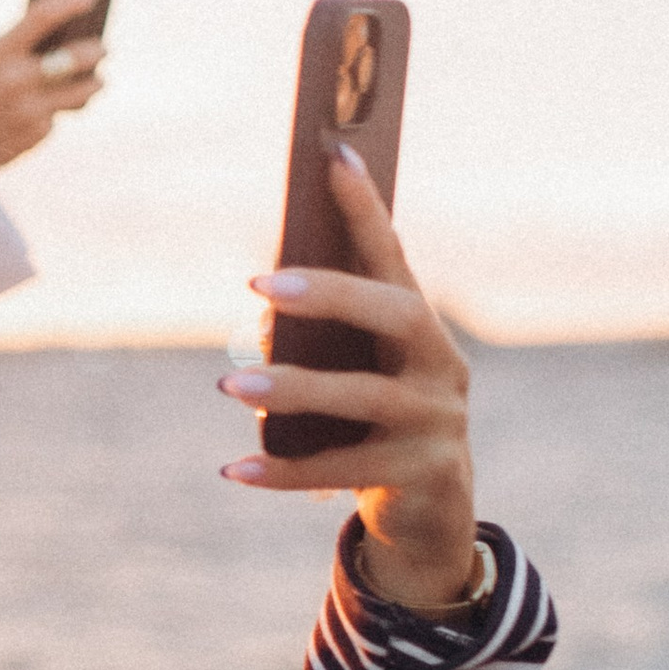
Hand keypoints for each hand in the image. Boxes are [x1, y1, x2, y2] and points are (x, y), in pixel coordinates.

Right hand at [0, 0, 105, 174]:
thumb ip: (10, 48)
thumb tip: (59, 35)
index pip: (40, 18)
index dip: (68, 3)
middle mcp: (15, 82)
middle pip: (74, 57)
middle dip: (96, 50)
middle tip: (103, 48)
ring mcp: (29, 111)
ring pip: (82, 91)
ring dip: (94, 83)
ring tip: (98, 80)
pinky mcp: (37, 134)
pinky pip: (59, 115)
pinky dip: (56, 112)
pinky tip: (45, 112)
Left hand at [216, 151, 479, 608]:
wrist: (431, 515)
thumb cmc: (375, 427)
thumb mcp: (354, 375)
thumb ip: (321, 341)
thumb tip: (262, 314)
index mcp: (421, 329)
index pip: (394, 256)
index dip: (366, 208)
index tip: (333, 154)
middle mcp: (441, 365)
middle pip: (395, 313)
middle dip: (330, 293)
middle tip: (260, 283)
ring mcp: (438, 422)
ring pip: (364, 397)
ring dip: (292, 387)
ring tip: (226, 382)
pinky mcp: (423, 476)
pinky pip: (343, 471)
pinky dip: (284, 471)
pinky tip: (234, 468)